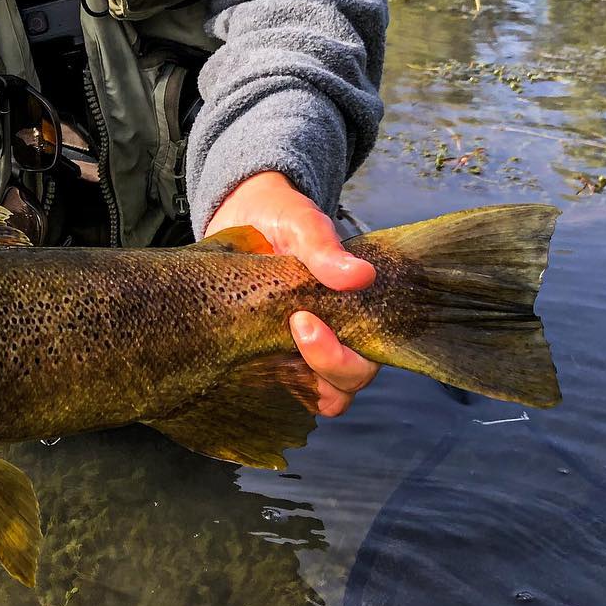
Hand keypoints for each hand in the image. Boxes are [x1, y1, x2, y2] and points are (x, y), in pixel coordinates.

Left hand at [204, 171, 377, 417]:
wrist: (241, 212)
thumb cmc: (282, 218)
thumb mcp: (302, 224)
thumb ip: (327, 249)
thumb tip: (361, 275)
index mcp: (356, 313)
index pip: (367, 359)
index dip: (343, 357)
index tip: (304, 321)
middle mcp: (335, 339)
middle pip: (344, 385)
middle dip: (323, 364)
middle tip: (291, 324)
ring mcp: (297, 352)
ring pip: (310, 393)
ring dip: (289, 377)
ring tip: (259, 339)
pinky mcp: (264, 355)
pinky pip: (271, 386)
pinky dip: (260, 379)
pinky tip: (239, 353)